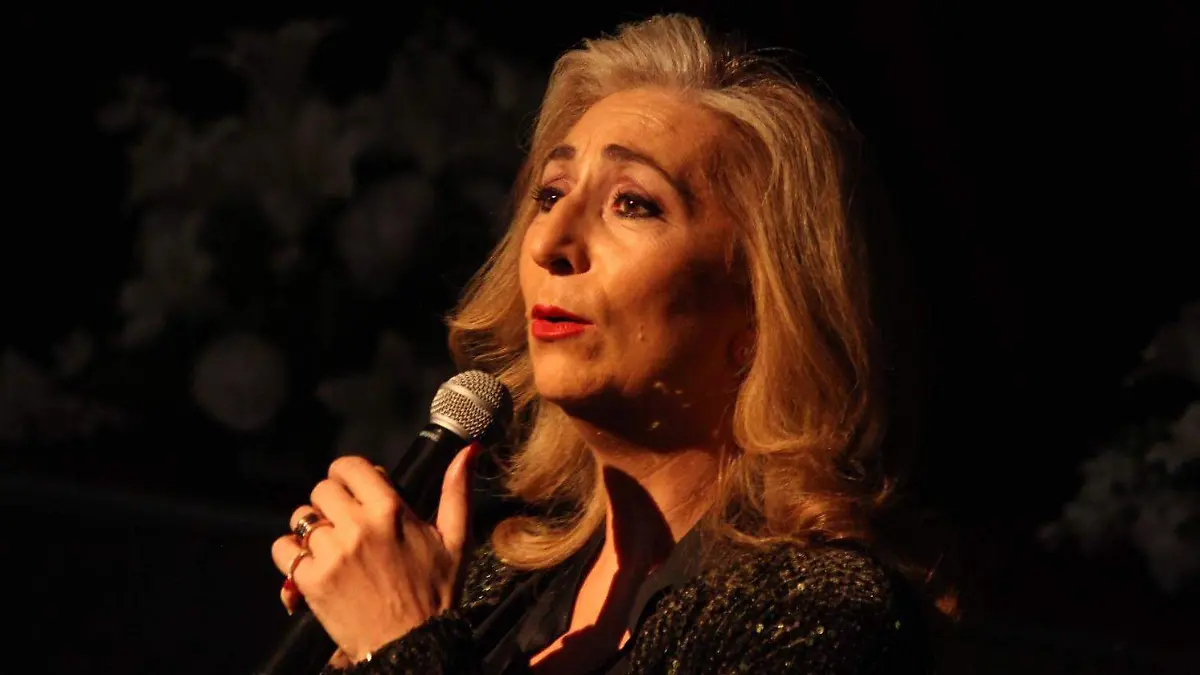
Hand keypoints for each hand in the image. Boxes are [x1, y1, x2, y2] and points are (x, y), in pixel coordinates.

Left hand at [271, 442, 480, 661]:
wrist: (413, 645)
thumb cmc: (436, 593)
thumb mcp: (457, 540)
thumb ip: (457, 491)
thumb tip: (468, 450)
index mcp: (390, 510)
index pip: (348, 466)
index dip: (349, 475)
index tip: (355, 489)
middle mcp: (357, 526)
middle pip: (321, 489)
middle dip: (331, 501)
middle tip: (346, 520)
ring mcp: (331, 554)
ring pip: (301, 518)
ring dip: (313, 528)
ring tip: (332, 545)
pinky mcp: (311, 581)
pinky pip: (283, 549)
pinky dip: (293, 554)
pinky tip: (314, 563)